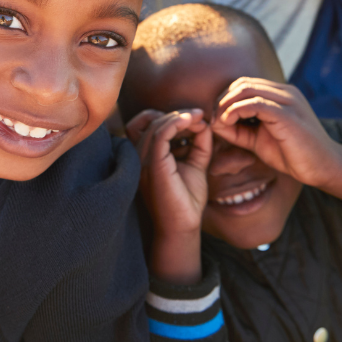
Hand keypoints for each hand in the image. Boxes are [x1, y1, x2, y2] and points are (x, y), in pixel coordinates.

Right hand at [126, 109, 211, 235]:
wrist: (183, 227)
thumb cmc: (187, 199)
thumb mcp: (195, 164)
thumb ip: (198, 143)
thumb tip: (202, 122)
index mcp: (145, 155)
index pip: (144, 123)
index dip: (166, 115)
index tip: (192, 118)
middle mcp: (139, 156)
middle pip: (151, 120)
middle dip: (178, 114)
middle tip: (200, 115)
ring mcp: (143, 160)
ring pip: (156, 125)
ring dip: (180, 116)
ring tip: (199, 118)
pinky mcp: (154, 165)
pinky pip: (160, 134)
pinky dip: (176, 122)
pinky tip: (191, 121)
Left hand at [211, 78, 341, 187]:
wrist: (324, 168)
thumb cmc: (292, 154)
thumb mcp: (258, 139)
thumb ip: (238, 129)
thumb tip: (214, 122)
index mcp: (280, 95)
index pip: (244, 84)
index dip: (225, 98)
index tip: (216, 118)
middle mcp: (285, 93)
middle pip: (242, 84)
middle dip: (222, 100)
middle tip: (214, 120)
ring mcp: (288, 101)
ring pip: (246, 89)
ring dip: (226, 105)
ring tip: (220, 122)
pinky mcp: (288, 114)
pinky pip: (255, 103)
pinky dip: (236, 111)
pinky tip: (228, 123)